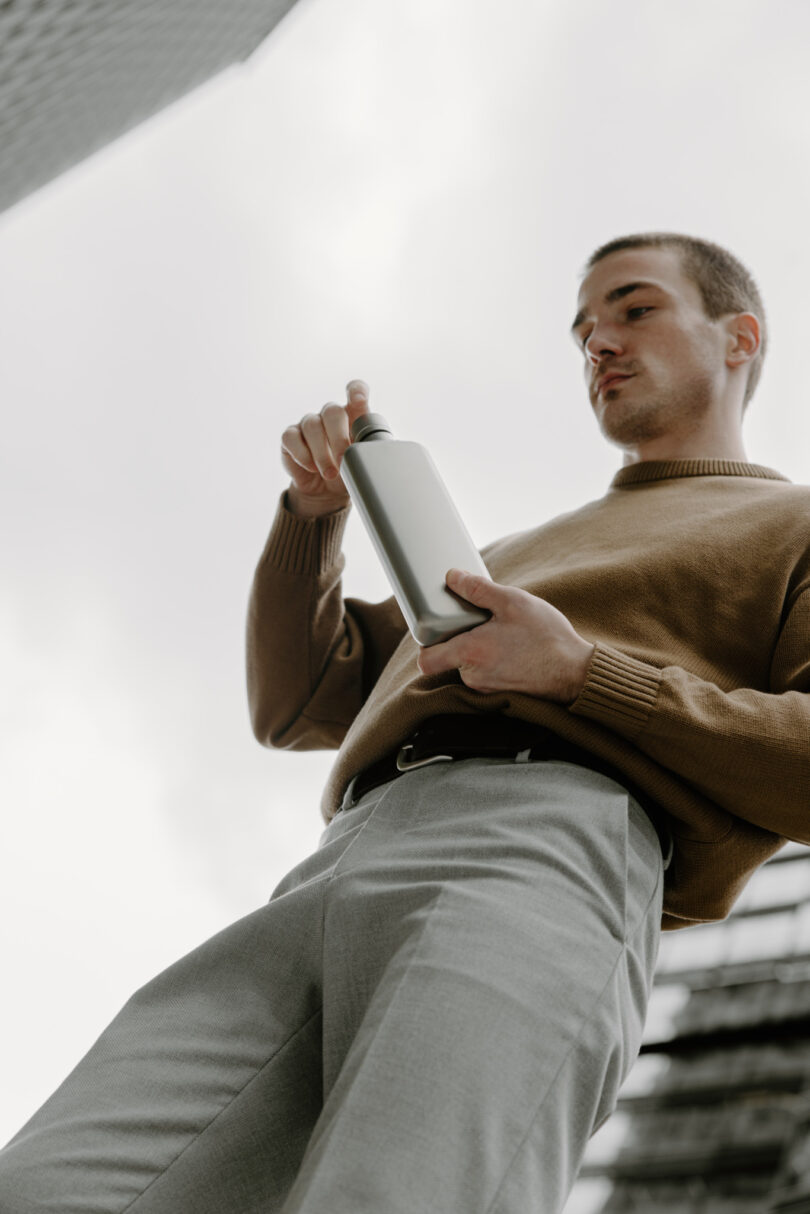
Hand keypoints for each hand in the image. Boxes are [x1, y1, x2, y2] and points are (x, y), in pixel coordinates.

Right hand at [281, 380, 370, 516]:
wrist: (326, 491)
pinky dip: (302, 455)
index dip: (356, 391)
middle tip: (343, 460)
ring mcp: (309, 423)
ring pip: (312, 426)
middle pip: (333, 412)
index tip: (360, 401)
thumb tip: (379, 457)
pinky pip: (291, 438)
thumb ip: (370, 452)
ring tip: (330, 474)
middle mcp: (330, 414)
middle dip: (338, 438)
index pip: (355, 390)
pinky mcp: (290, 436)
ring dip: (321, 453)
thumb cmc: (348, 470)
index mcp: (353, 414)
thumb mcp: (363, 462)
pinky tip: (311, 468)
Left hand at [416, 569, 595, 704]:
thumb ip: (478, 589)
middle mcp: (473, 676)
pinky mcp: (499, 692)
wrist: (576, 672)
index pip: (425, 660)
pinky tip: (512, 647)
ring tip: (504, 633)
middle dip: (460, 637)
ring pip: (468, 664)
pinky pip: (484, 673)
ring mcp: (486, 688)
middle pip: (448, 656)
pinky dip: (492, 659)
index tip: (437, 625)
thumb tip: (452, 577)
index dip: (426, 641)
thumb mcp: (513, 602)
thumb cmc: (547, 638)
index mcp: (470, 653)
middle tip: (481, 620)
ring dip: (478, 647)